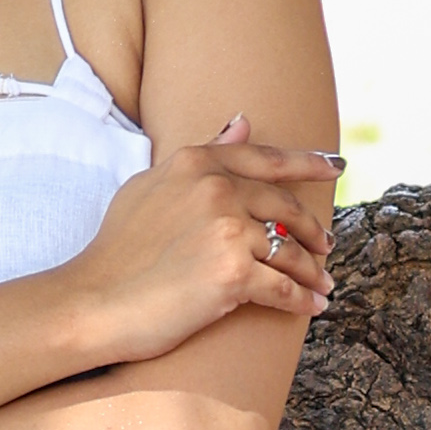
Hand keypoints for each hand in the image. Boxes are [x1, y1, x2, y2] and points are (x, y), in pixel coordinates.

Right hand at [63, 114, 339, 368]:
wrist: (93, 301)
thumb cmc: (117, 250)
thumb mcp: (151, 186)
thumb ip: (201, 155)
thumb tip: (243, 122)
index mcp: (196, 162)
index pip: (265, 158)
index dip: (308, 163)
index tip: (337, 167)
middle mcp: (215, 189)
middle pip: (286, 207)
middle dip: (313, 230)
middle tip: (325, 246)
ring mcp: (226, 230)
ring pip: (290, 250)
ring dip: (312, 271)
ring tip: (322, 284)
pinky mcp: (233, 274)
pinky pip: (284, 288)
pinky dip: (303, 300)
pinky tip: (314, 306)